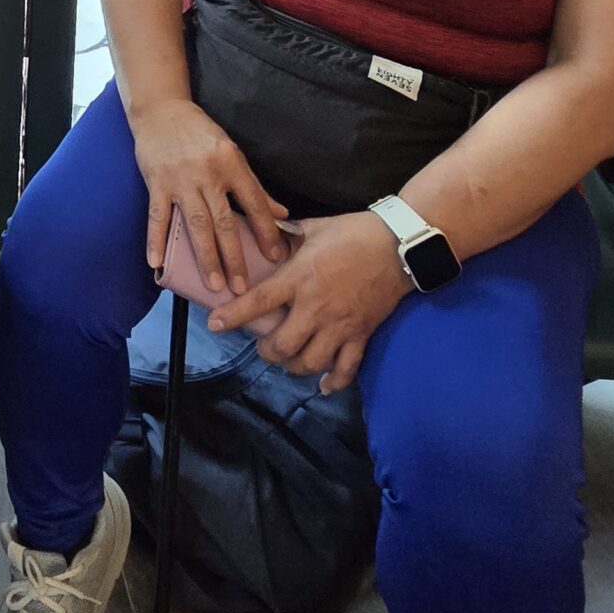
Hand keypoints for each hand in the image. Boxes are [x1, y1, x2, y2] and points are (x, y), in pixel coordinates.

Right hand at [131, 97, 288, 295]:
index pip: (253, 203)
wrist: (162, 110)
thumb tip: (281, 213)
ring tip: (214, 283)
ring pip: (195, 224)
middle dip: (234, 256)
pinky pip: (157, 217)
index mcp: (231, 163)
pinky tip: (157, 264)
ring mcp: (180, 180)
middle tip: (242, 287)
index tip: (275, 257)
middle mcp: (207, 173)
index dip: (266, 231)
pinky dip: (156, 241)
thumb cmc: (200, 133)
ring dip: (205, 256)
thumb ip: (254, 186)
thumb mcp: (232, 153)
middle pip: (223, 221)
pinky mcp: (156, 183)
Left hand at [207, 210, 410, 391]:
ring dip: (294, 366)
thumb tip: (264, 228)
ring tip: (289, 358)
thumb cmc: (353, 232)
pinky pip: (346, 369)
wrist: (399, 246)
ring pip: (309, 362)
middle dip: (266, 352)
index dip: (233, 316)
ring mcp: (340, 325)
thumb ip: (286, 233)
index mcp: (300, 278)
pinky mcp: (361, 335)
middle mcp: (316, 307)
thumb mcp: (314, 227)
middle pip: (282, 346)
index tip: (214, 325)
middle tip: (263, 346)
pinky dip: (333, 381)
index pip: (259, 302)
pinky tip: (323, 385)